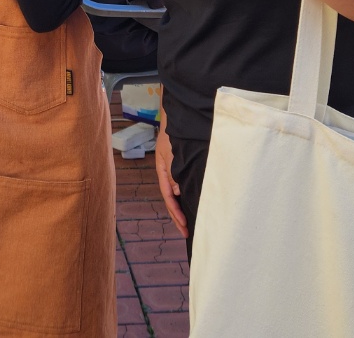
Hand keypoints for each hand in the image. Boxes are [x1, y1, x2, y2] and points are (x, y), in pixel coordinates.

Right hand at [154, 123, 188, 238]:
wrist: (176, 121)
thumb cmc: (172, 135)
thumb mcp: (170, 152)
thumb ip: (174, 170)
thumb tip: (178, 191)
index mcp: (163, 172)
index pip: (169, 196)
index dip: (176, 211)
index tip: (184, 224)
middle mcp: (168, 176)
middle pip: (171, 200)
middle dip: (178, 217)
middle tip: (186, 233)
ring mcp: (173, 174)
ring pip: (176, 197)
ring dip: (181, 211)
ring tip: (187, 225)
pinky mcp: (180, 171)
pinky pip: (181, 189)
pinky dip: (185, 200)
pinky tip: (190, 206)